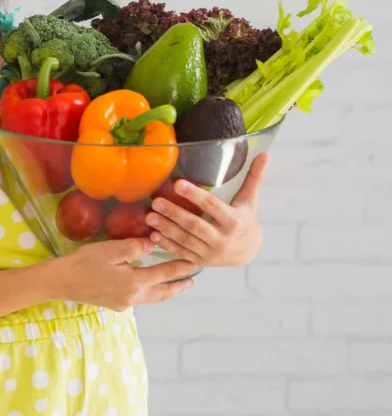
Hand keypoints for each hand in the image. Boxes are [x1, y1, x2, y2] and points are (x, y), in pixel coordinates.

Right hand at [52, 237, 196, 311]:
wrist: (62, 282)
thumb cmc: (85, 263)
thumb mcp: (110, 250)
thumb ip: (134, 247)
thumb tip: (152, 244)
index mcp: (136, 282)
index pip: (165, 273)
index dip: (181, 267)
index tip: (195, 262)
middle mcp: (134, 297)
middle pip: (163, 292)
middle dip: (179, 286)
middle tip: (192, 280)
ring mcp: (124, 303)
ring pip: (152, 298)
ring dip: (165, 290)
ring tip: (175, 285)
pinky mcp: (115, 305)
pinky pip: (139, 299)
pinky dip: (150, 292)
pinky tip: (146, 285)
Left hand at [146, 153, 269, 267]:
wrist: (248, 252)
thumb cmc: (245, 220)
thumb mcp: (249, 200)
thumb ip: (254, 178)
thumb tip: (265, 154)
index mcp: (235, 221)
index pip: (212, 206)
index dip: (195, 195)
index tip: (177, 183)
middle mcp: (223, 239)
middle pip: (195, 225)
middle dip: (174, 213)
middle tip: (155, 201)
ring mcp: (211, 253)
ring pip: (186, 240)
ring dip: (166, 228)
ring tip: (149, 216)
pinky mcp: (201, 261)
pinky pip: (181, 253)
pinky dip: (167, 245)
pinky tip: (152, 235)